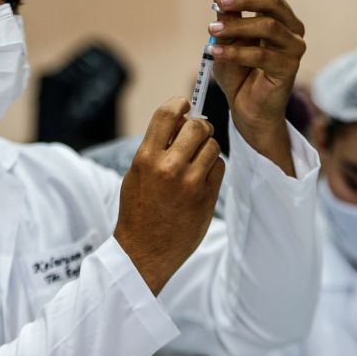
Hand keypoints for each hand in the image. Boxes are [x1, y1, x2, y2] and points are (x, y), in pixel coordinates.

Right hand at [114, 97, 224, 294]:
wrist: (143, 252)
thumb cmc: (139, 209)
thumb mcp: (136, 173)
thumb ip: (156, 146)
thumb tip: (180, 120)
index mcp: (146, 158)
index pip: (168, 113)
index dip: (180, 103)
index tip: (185, 105)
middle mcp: (169, 167)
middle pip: (198, 126)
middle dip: (199, 127)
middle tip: (196, 136)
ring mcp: (190, 183)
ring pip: (212, 145)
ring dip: (207, 148)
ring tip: (196, 161)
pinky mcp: (206, 198)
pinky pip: (219, 167)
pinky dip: (213, 168)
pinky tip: (202, 178)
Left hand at [209, 0, 305, 174]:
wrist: (246, 108)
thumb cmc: (238, 73)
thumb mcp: (227, 41)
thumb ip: (226, 21)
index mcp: (278, 17)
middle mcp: (291, 29)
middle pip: (273, 2)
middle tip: (219, 0)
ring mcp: (293, 49)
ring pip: (268, 26)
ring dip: (237, 25)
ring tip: (212, 29)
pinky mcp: (288, 69)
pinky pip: (261, 56)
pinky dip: (235, 51)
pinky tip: (214, 51)